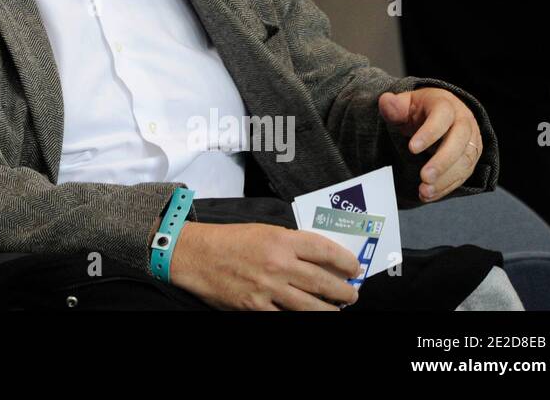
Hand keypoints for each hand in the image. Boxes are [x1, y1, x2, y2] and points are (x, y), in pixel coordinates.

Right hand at [169, 220, 360, 309]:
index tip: (354, 268)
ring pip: (311, 306)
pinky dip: (299, 318)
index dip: (345, 261)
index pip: (325, 251)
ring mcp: (267, 288)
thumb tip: (317, 259)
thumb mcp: (262, 230)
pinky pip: (285, 317)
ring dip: (330, 310)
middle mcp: (278, 263)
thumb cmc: (227, 240)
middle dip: (344, 291)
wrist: (195, 254)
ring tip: (338, 311)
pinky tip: (308, 317)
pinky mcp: (255, 307)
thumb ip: (289, 243)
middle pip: (323, 282)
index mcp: (281, 240)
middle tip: (352, 294)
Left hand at [379, 89, 482, 201]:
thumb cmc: (421, 109)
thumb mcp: (405, 102)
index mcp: (446, 105)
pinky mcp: (472, 158)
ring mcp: (471, 141)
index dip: (429, 133)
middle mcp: (464, 122)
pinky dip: (446, 187)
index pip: (442, 117)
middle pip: (459, 143)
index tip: (411, 148)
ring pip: (465, 162)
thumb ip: (394, 105)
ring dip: (445, 180)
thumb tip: (386, 101)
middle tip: (424, 177)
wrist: (443, 113)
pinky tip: (430, 194)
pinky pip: (463, 175)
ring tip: (424, 191)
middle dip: (442, 163)